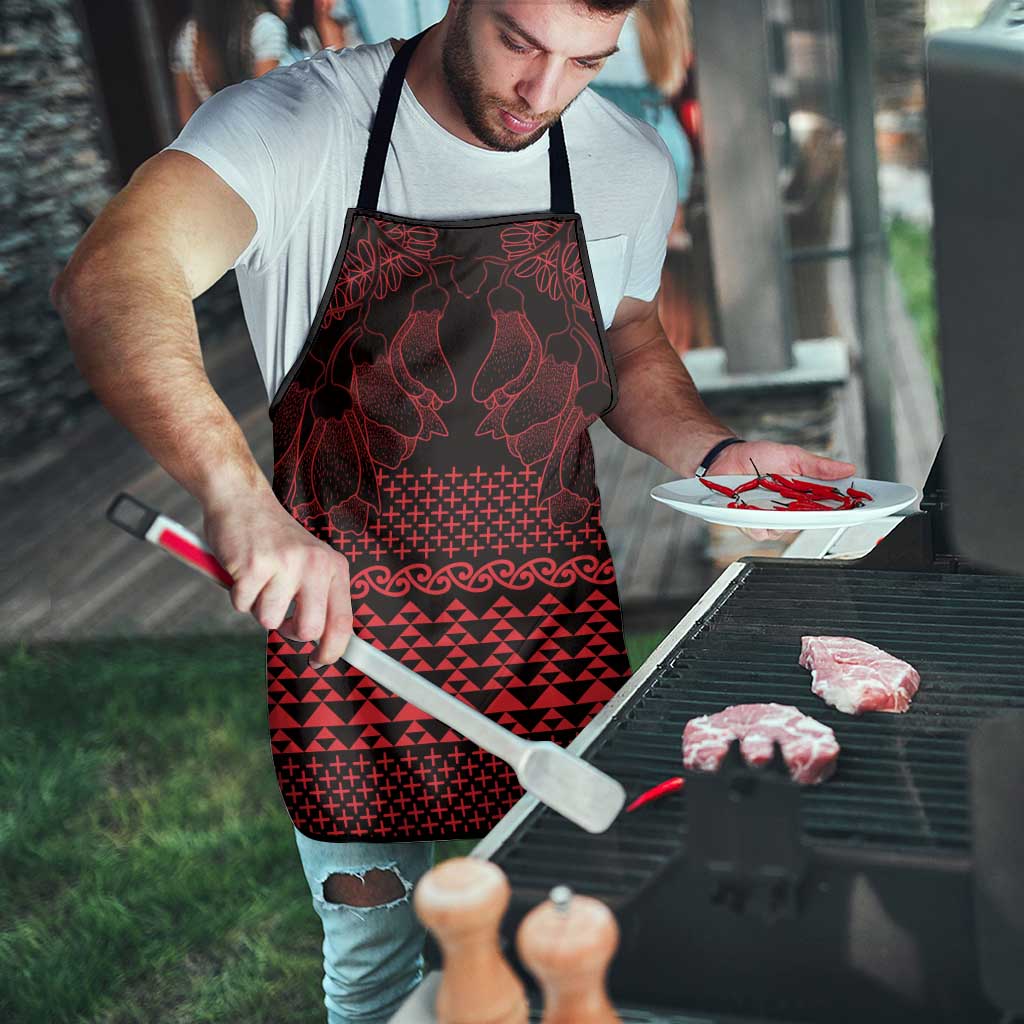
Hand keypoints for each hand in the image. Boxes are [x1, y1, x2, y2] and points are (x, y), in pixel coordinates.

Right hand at [203, 489, 352, 666]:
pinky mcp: (254, 565)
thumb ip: (319, 596)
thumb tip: (324, 643)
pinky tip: (242, 570)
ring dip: (258, 607)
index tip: (319, 661)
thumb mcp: (310, 562)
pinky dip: (237, 594)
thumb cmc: (273, 539)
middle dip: (289, 632)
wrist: (242, 499)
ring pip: (269, 621)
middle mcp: (315, 564)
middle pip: (309, 630)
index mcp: (334, 566)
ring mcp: (285, 564)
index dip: (333, 650)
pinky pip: (242, 605)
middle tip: (280, 616)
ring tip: (259, 578)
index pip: (343, 621)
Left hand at [708, 440, 856, 542]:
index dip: (844, 510)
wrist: (726, 458)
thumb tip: (848, 468)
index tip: (858, 508)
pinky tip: (755, 512)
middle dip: (814, 517)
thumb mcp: (792, 456)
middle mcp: (789, 510)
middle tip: (814, 506)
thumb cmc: (758, 457)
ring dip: (781, 519)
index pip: (829, 507)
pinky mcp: (750, 523)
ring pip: (784, 530)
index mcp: (803, 495)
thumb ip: (818, 466)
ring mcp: (770, 518)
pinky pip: (760, 532)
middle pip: (809, 523)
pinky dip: (759, 523)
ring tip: (775, 504)